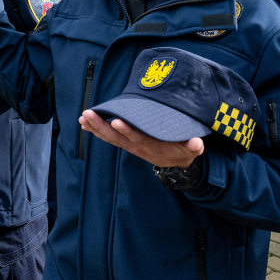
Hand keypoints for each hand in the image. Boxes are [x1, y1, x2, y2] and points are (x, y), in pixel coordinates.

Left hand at [79, 110, 204, 167]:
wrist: (176, 163)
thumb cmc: (183, 150)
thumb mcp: (191, 149)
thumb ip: (193, 146)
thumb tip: (196, 143)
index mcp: (152, 146)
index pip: (138, 138)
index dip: (127, 130)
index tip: (117, 120)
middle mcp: (137, 147)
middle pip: (117, 137)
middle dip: (101, 126)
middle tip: (88, 115)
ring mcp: (130, 146)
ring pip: (110, 137)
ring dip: (95, 128)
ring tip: (83, 118)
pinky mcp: (127, 144)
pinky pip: (109, 138)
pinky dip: (97, 131)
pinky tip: (85, 123)